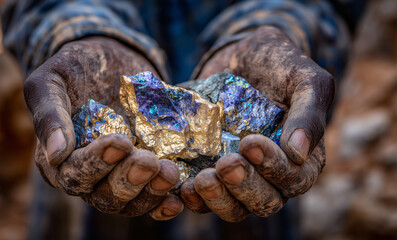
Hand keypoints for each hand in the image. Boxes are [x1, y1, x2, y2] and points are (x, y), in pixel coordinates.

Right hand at [25, 37, 182, 219]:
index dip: (97, 163)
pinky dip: (165, 203)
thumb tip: (56, 155)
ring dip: (151, 192)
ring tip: (169, 173)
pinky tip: (178, 199)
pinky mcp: (144, 174)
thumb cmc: (76, 68)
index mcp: (59, 161)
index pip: (75, 174)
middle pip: (105, 195)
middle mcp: (89, 177)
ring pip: (131, 203)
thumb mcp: (53, 80)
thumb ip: (49, 113)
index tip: (121, 142)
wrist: (113, 62)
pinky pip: (153, 199)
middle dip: (128, 180)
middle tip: (149, 161)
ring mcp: (119, 177)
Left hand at [180, 26, 332, 220]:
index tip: (250, 143)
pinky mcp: (211, 172)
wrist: (237, 59)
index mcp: (302, 159)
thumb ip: (309, 111)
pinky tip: (183, 187)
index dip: (274, 168)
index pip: (294, 179)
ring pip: (234, 207)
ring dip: (218, 199)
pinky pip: (204, 199)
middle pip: (264, 202)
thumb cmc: (277, 65)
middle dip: (245, 186)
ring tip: (202, 180)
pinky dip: (194, 198)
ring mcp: (240, 176)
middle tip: (225, 165)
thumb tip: (299, 152)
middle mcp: (271, 175)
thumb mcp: (302, 78)